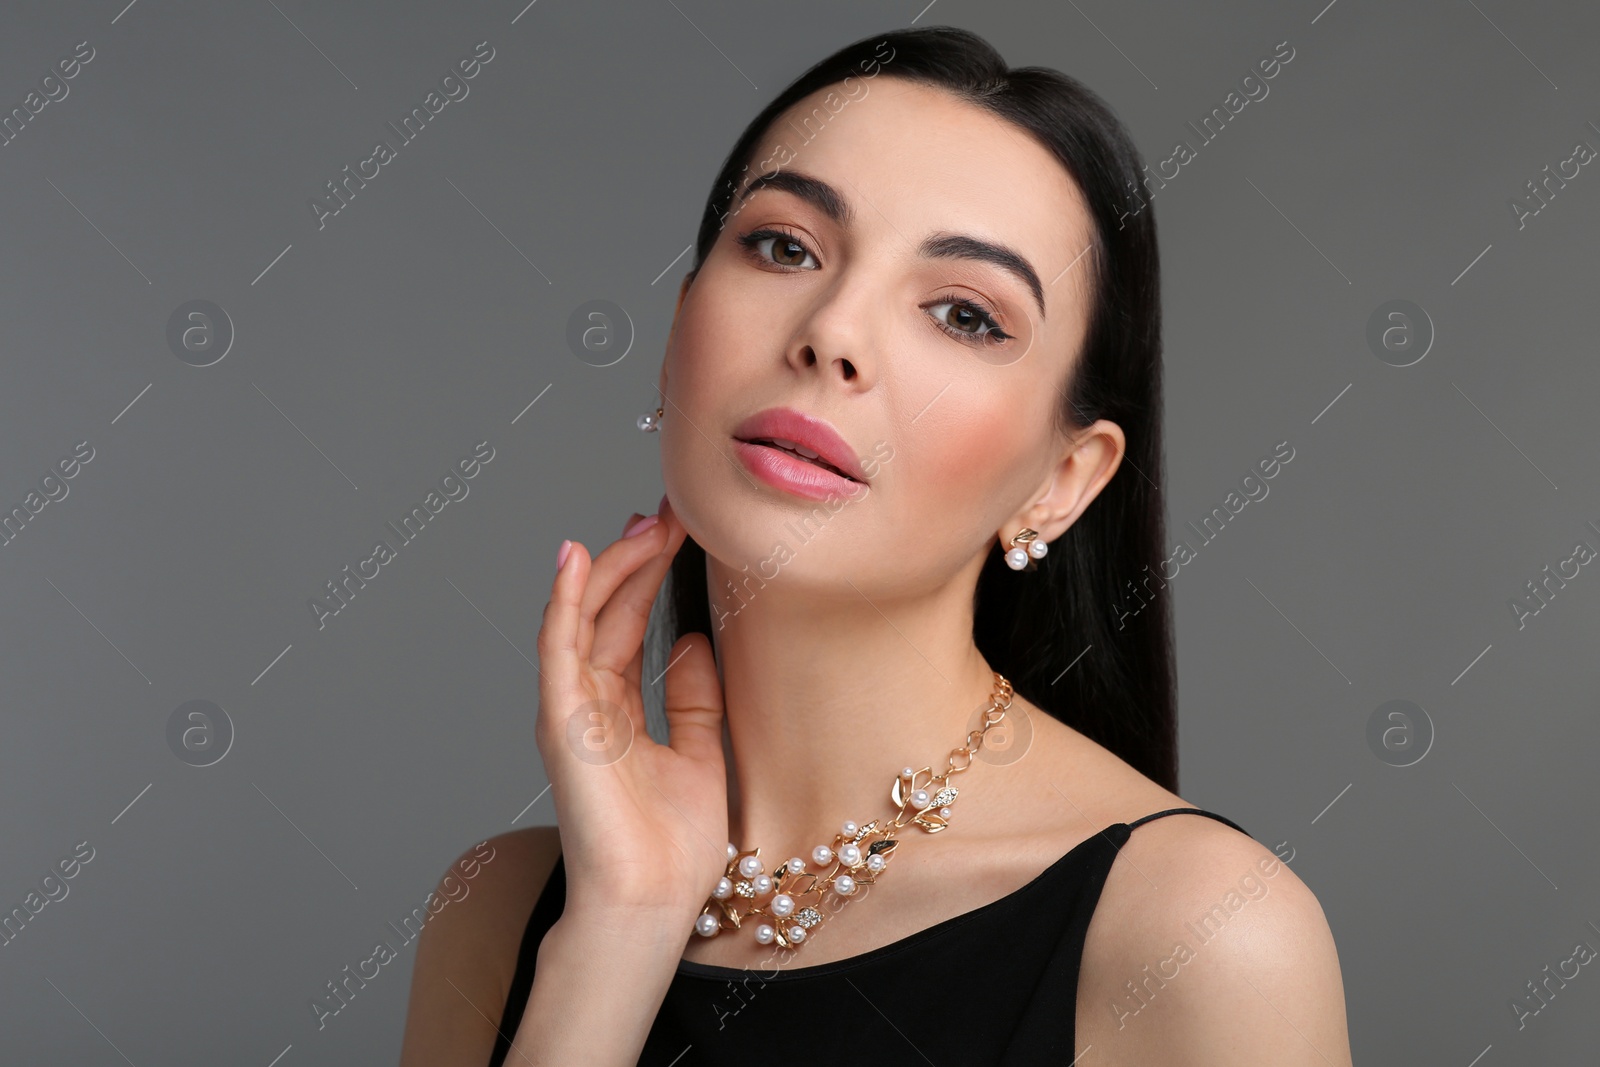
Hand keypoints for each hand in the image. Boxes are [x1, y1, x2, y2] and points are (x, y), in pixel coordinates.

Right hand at [535, 497, 728, 928]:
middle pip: (604, 613)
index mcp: (614, 712)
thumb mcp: (700, 752)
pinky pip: (557, 649)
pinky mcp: (561, 723)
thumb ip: (692, 698)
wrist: (652, 904)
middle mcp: (584, 705)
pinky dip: (564, 601)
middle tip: (668, 512)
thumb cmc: (671, 849)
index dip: (649, 575)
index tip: (679, 529)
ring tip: (642, 522)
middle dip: (634, 558)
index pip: (626, 625)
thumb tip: (690, 641)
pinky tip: (577, 557)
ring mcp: (568, 712)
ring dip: (609, 566)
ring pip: (580, 619)